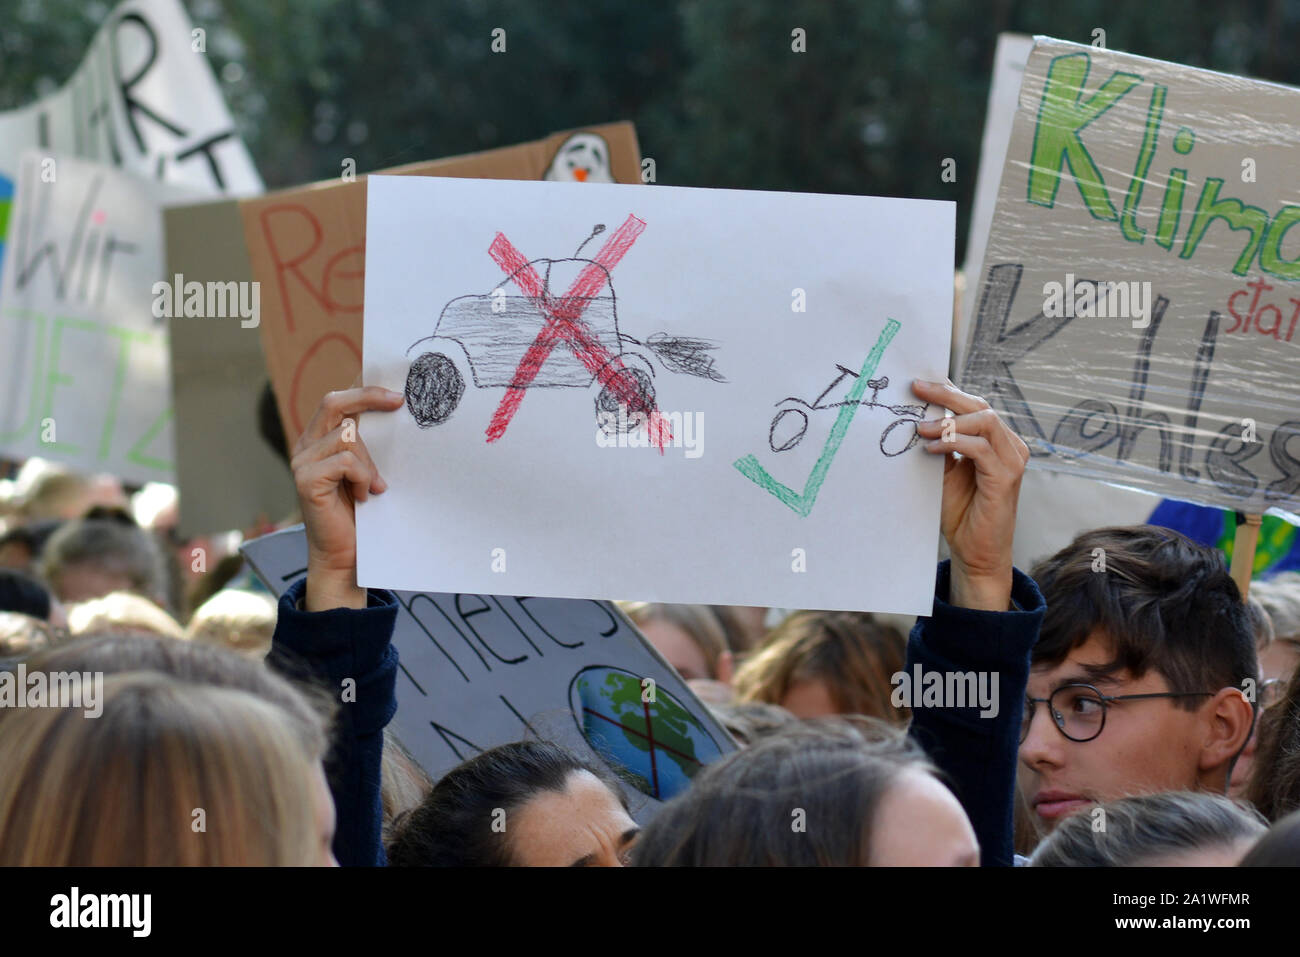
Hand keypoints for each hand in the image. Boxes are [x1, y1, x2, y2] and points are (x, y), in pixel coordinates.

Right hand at [291, 386, 404, 610]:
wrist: (347, 555)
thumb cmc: (361, 514)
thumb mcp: (367, 470)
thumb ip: (368, 445)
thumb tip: (395, 409)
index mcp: (319, 439)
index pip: (336, 400)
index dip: (361, 387)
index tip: (394, 385)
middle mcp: (306, 446)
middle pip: (334, 402)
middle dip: (369, 396)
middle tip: (400, 401)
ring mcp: (302, 462)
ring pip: (346, 436)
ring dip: (369, 461)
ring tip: (375, 487)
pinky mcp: (305, 480)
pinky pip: (345, 462)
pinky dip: (362, 477)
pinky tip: (365, 496)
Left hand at [912, 379, 1028, 610]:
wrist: (975, 552)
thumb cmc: (961, 512)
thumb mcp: (944, 471)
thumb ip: (940, 443)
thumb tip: (916, 415)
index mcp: (996, 441)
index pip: (974, 405)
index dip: (948, 390)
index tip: (919, 382)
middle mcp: (1010, 446)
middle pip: (980, 406)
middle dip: (946, 394)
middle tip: (916, 389)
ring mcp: (1012, 461)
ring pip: (984, 421)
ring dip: (949, 421)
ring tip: (920, 428)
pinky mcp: (1006, 478)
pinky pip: (980, 448)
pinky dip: (954, 442)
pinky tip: (931, 447)